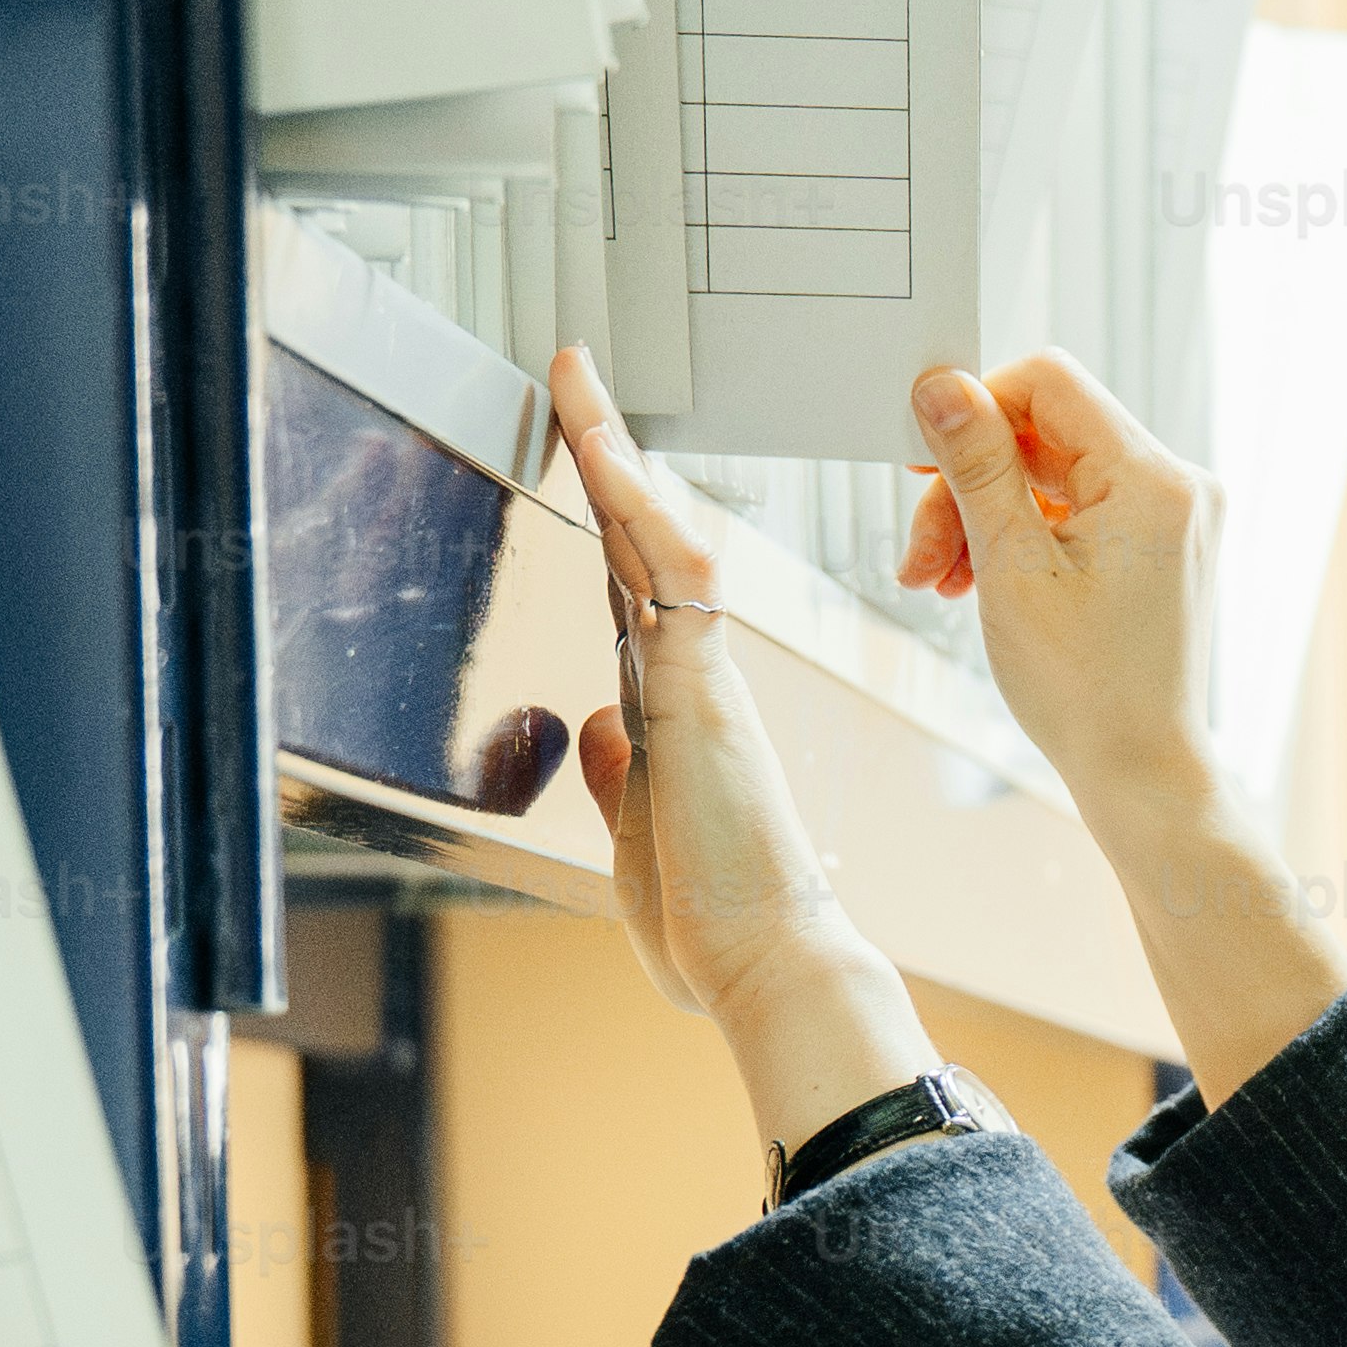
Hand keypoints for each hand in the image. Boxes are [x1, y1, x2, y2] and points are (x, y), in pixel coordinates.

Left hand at [546, 346, 936, 1160]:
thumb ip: (623, 779)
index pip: (637, 594)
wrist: (771, 967)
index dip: (609, 523)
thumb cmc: (720, 925)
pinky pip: (670, 578)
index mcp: (681, 715)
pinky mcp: (700, 693)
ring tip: (577, 382)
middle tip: (576, 379)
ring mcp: (703, 680)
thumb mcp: (640, 842)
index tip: (588, 462)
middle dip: (607, 460)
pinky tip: (601, 456)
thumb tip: (600, 721)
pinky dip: (634, 510)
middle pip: (644, 545)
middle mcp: (698, 681)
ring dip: (616, 460)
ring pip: (659, 541)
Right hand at [903, 350, 1222, 833]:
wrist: (1141, 776)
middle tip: (920, 555)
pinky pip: (1076, 512)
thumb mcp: (1012, 568)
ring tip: (939, 584)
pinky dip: (1022, 539)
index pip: (1049, 383)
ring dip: (985, 519)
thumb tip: (941, 385)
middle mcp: (1178, 484)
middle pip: (1044, 436)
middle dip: (969, 487)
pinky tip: (977, 584)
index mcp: (1154, 480)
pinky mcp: (1159, 544)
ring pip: (1052, 477)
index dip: (977, 409)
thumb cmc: (1085, 692)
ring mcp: (1173, 516)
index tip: (923, 460)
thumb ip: (977, 466)